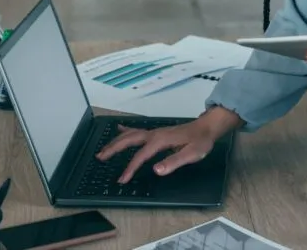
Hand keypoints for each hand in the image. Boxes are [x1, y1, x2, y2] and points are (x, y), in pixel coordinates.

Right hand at [95, 108, 241, 183]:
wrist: (207, 127)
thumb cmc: (200, 141)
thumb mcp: (192, 154)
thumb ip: (174, 161)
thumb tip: (156, 170)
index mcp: (160, 141)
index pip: (141, 156)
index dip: (130, 168)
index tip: (122, 179)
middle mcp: (154, 134)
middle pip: (129, 140)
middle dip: (113, 149)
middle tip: (100, 158)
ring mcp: (154, 132)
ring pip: (130, 135)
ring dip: (116, 142)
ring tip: (103, 149)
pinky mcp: (157, 133)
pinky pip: (137, 130)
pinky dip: (125, 130)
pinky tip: (119, 129)